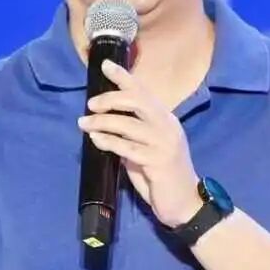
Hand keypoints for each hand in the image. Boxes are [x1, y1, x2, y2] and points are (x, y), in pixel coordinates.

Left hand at [77, 59, 201, 227]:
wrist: (185, 203)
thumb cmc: (162, 174)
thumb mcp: (147, 146)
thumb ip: (132, 131)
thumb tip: (104, 120)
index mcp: (165, 118)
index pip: (143, 91)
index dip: (124, 77)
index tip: (106, 65)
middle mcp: (166, 126)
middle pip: (137, 101)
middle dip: (111, 98)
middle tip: (91, 104)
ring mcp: (164, 143)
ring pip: (128, 124)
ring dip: (102, 122)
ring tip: (83, 123)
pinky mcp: (158, 162)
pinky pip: (127, 148)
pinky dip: (109, 141)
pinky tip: (95, 140)